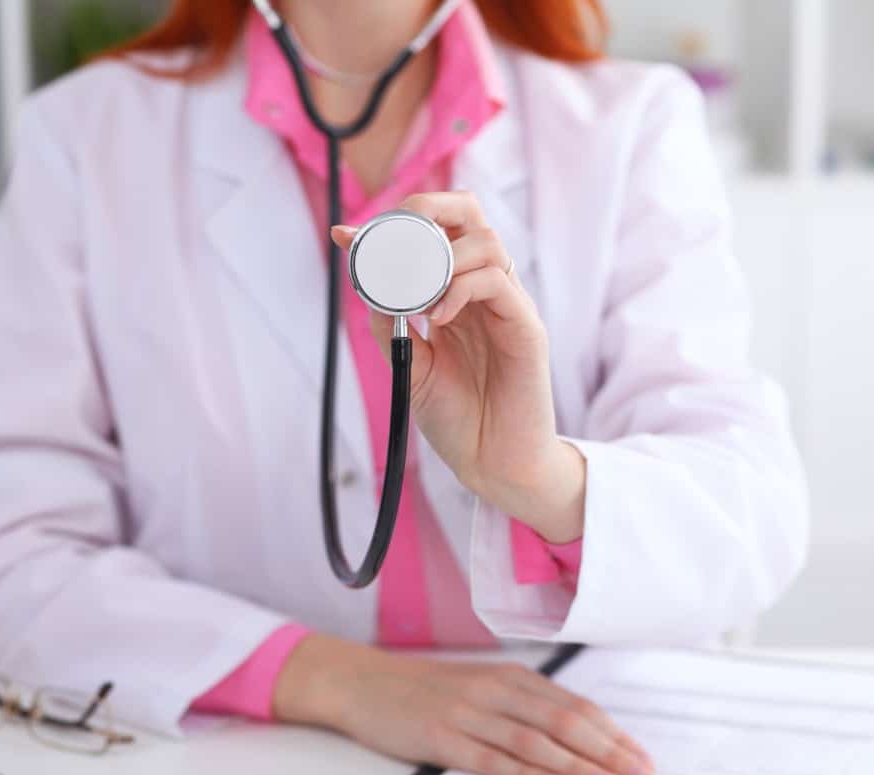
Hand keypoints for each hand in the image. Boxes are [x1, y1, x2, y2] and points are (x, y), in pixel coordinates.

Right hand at [274, 635, 654, 774]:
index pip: (576, 706)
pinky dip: (524, 772)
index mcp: (512, 677)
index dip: (614, 735)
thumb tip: (580, 736)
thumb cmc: (429, 690)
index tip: (642, 759)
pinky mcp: (442, 737)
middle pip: (565, 722)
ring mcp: (469, 713)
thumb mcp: (483, 686)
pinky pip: (490, 757)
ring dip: (578, 765)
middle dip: (609, 752)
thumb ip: (526, 705)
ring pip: (535, 740)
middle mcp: (496, 691)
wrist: (366, 683)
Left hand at [331, 192, 584, 543]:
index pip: (437, 229)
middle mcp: (485, 291)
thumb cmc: (458, 418)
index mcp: (457, 293)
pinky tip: (438, 318)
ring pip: (486, 241)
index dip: (394, 222)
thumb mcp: (410, 363)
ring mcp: (509, 306)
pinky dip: (461, 288)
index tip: (347, 236)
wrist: (492, 465)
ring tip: (418, 296)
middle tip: (393, 240)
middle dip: (426, 210)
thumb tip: (362, 278)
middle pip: (469, 213)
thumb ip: (390, 321)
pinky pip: (497, 281)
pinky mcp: (526, 328)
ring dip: (442, 258)